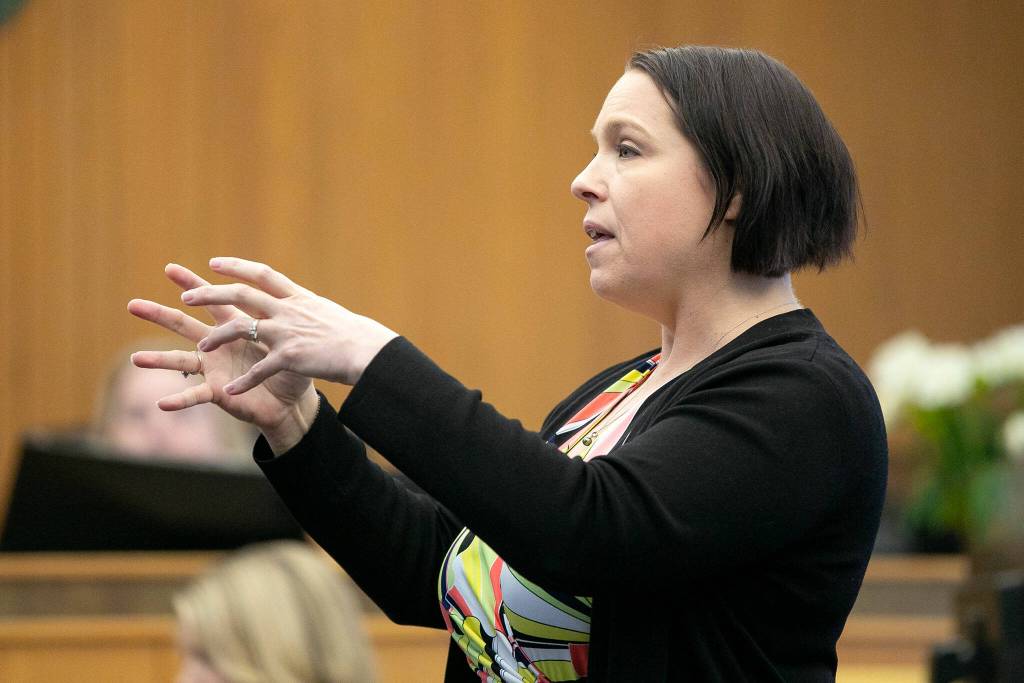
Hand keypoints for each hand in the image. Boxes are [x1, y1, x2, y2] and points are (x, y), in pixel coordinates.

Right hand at [128, 263, 318, 452]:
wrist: (293, 401)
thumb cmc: (288, 366)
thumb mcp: (284, 336)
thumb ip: (274, 315)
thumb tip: (277, 288)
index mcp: (234, 325)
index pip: (210, 300)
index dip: (192, 284)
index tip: (169, 268)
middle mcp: (217, 345)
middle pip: (183, 325)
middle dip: (159, 315)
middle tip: (132, 304)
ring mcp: (214, 369)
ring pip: (181, 362)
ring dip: (158, 360)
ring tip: (135, 358)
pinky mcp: (219, 392)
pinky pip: (196, 396)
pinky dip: (180, 400)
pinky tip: (161, 403)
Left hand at [182, 257, 398, 392]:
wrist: (365, 351)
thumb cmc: (351, 334)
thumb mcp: (325, 312)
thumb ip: (304, 308)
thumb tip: (296, 302)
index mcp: (296, 297)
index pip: (261, 274)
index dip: (236, 267)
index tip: (214, 263)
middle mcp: (287, 310)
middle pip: (241, 295)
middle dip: (211, 295)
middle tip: (187, 298)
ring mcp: (286, 333)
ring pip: (241, 330)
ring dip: (217, 339)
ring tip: (201, 348)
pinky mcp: (289, 358)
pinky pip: (259, 370)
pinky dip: (244, 382)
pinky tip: (229, 391)